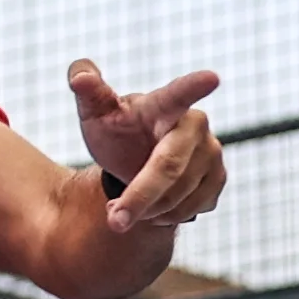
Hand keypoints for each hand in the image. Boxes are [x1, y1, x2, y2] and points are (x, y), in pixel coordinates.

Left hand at [69, 59, 225, 233]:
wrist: (134, 158)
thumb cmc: (114, 129)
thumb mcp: (95, 112)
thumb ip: (87, 92)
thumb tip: (79, 77)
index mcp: (162, 104)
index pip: (177, 94)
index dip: (194, 86)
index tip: (212, 78)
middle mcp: (194, 125)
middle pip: (168, 166)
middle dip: (140, 196)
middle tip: (114, 220)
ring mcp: (212, 152)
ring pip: (180, 194)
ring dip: (148, 210)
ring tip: (124, 208)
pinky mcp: (218, 178)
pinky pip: (193, 208)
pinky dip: (166, 217)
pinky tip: (150, 209)